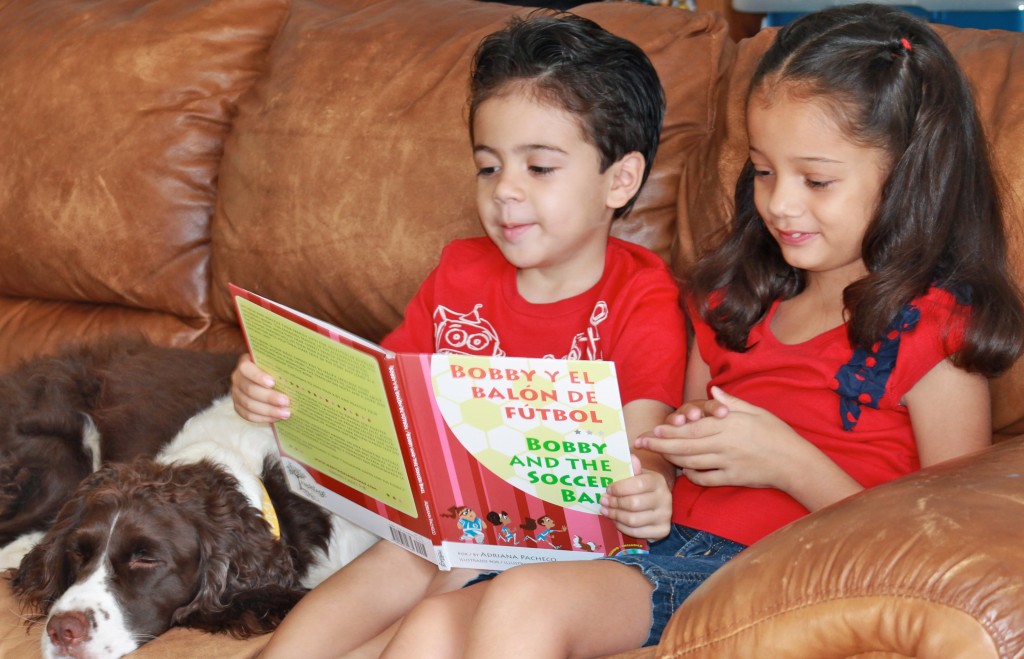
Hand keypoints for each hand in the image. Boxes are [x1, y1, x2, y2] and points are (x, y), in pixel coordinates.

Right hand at [230, 354, 290, 422]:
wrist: (264, 379)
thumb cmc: (273, 369)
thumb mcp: (275, 363)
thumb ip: (281, 366)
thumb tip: (299, 371)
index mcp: (245, 364)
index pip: (246, 369)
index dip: (258, 376)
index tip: (273, 382)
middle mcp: (237, 378)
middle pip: (250, 389)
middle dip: (269, 397)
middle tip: (286, 401)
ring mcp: (236, 393)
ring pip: (249, 404)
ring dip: (269, 411)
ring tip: (285, 413)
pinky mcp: (238, 406)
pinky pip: (248, 415)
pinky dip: (263, 418)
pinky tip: (276, 418)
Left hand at [600, 455, 671, 540]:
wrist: (657, 503)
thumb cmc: (642, 487)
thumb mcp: (637, 475)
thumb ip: (631, 468)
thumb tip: (631, 457)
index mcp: (657, 481)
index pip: (637, 484)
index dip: (619, 488)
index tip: (608, 489)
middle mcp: (665, 498)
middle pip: (633, 504)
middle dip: (614, 503)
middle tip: (603, 501)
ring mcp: (665, 516)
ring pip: (633, 520)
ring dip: (615, 516)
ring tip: (606, 511)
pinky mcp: (662, 531)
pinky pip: (637, 532)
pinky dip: (622, 527)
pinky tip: (616, 521)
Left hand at [639, 387, 804, 491]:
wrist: (795, 462)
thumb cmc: (776, 433)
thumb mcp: (756, 411)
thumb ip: (731, 402)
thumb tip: (715, 390)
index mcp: (727, 424)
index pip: (691, 427)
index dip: (669, 429)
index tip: (652, 429)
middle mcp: (723, 444)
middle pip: (684, 445)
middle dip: (660, 444)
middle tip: (642, 443)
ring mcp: (726, 463)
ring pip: (690, 461)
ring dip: (671, 458)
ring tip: (658, 454)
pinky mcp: (732, 478)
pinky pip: (705, 478)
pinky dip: (691, 475)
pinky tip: (684, 470)